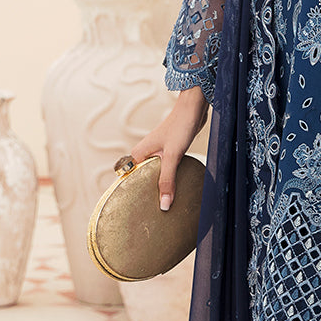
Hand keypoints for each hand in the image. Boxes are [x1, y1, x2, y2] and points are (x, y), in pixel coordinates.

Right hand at [128, 87, 208, 210]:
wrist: (194, 108)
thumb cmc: (180, 126)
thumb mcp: (173, 157)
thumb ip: (167, 180)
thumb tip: (163, 205)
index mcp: (138, 154)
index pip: (126, 179)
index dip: (127, 194)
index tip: (132, 211)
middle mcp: (144, 154)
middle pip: (140, 179)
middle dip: (145, 194)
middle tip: (150, 213)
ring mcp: (156, 153)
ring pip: (153, 175)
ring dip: (158, 187)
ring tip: (163, 204)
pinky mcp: (169, 152)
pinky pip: (165, 170)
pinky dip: (168, 179)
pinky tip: (175, 188)